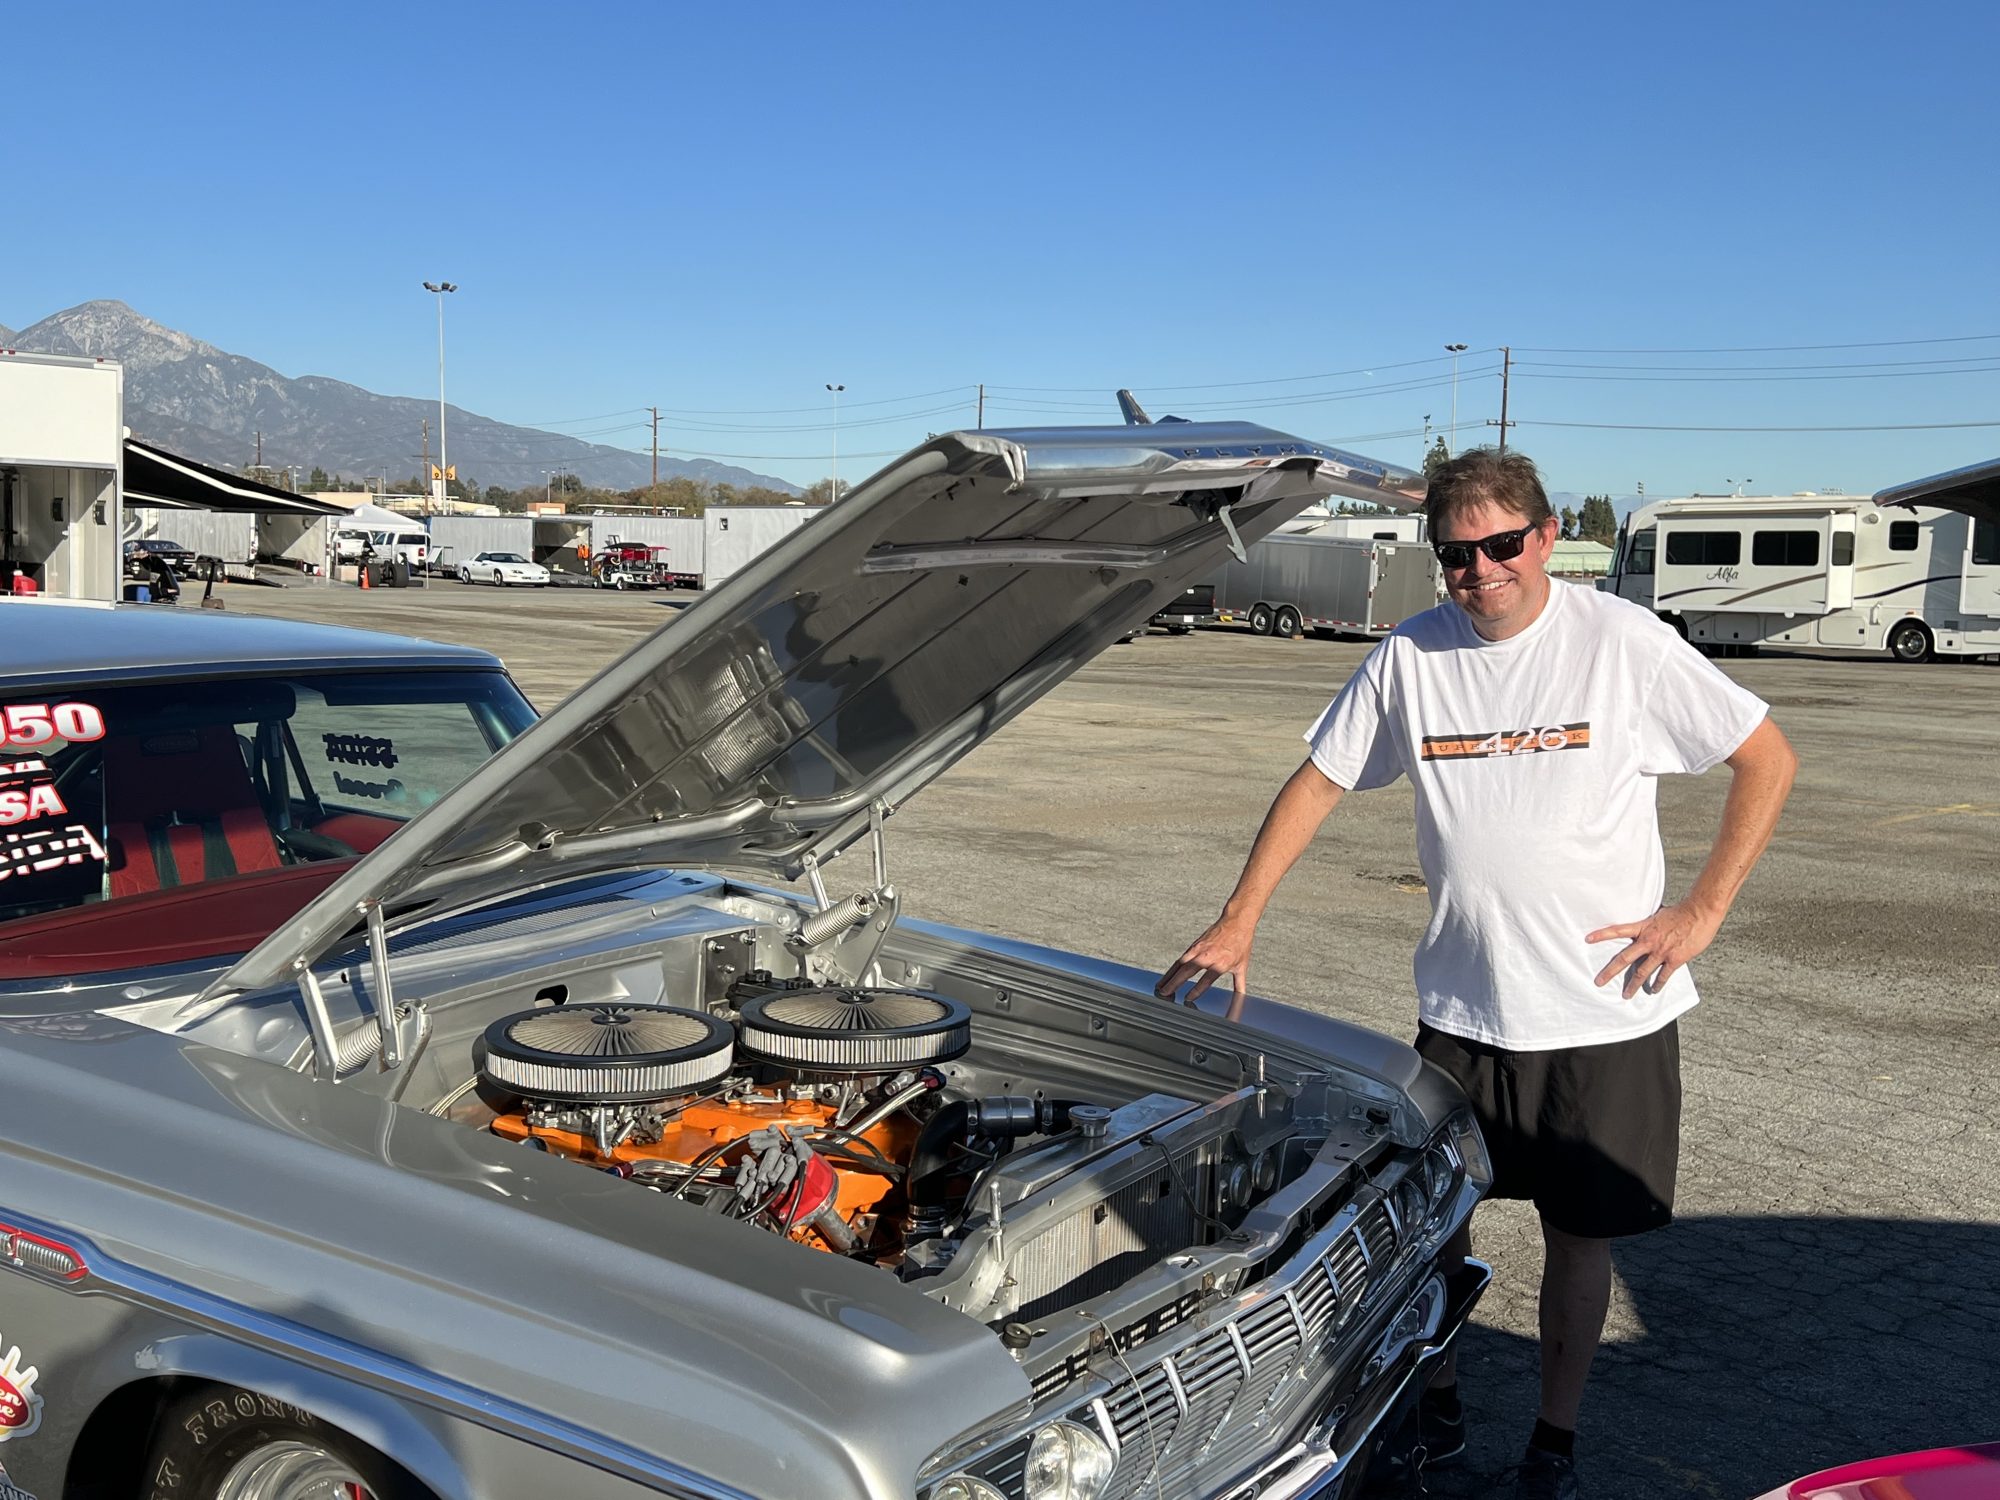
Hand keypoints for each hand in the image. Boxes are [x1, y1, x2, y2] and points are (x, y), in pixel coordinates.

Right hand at [1156, 912, 1257, 1019]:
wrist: (1237, 922)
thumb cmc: (1241, 944)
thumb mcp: (1242, 966)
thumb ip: (1239, 984)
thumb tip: (1242, 997)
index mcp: (1220, 964)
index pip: (1205, 980)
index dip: (1196, 991)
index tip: (1187, 999)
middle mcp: (1207, 956)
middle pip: (1187, 971)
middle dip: (1175, 983)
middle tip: (1165, 994)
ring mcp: (1199, 950)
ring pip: (1180, 964)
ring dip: (1169, 976)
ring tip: (1160, 986)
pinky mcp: (1195, 946)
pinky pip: (1181, 959)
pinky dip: (1173, 968)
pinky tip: (1167, 975)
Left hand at [1587, 900, 1724, 997]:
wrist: (1699, 912)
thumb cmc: (1682, 911)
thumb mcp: (1659, 914)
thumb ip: (1650, 923)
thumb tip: (1646, 923)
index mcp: (1643, 927)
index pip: (1617, 930)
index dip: (1601, 934)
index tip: (1587, 939)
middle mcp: (1648, 941)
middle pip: (1624, 958)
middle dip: (1610, 972)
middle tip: (1599, 982)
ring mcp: (1661, 951)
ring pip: (1642, 972)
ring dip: (1633, 985)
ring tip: (1626, 995)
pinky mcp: (1674, 959)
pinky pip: (1663, 976)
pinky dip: (1658, 984)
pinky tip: (1653, 990)